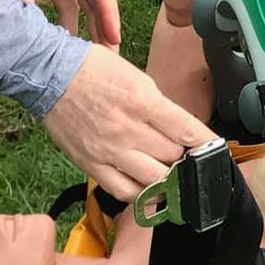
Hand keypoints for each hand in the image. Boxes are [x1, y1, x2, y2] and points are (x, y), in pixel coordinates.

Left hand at [0, 0, 121, 47]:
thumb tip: (24, 18)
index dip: (109, 11)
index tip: (114, 36)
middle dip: (105, 25)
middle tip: (110, 56)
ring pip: (85, 2)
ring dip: (89, 26)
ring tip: (93, 55)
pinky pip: (66, 2)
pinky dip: (68, 21)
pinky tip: (66, 42)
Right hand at [42, 45, 215, 199]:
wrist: (49, 74)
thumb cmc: (92, 70)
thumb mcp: (135, 77)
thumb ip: (159, 106)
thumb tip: (178, 129)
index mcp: (142, 102)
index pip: (187, 130)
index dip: (207, 144)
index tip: (215, 150)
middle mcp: (128, 129)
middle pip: (173, 157)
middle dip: (182, 155)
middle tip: (181, 153)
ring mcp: (109, 150)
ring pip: (154, 180)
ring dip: (166, 176)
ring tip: (166, 169)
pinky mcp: (91, 164)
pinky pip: (124, 191)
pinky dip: (141, 193)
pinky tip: (147, 187)